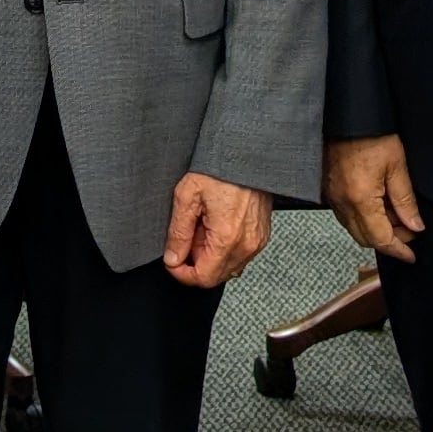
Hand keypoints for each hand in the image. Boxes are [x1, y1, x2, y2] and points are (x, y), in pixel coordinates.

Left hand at [161, 173, 273, 287]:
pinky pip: (240, 255)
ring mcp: (257, 242)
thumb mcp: (187, 196)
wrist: (247, 153)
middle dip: (195, 262)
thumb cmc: (220, 168)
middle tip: (188, 235)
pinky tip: (216, 225)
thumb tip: (173, 257)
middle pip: (215, 276)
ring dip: (210, 255)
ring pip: (228, 267)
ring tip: (202, 227)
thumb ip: (178, 233)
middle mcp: (246, 245)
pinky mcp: (261, 236)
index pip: (203, 278)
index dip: (181, 273)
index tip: (172, 260)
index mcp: (226, 238)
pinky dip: (224, 248)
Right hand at [324, 136, 424, 263]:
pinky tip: (377, 205)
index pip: (381, 238)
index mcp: (360, 199)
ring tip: (396, 214)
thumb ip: (405, 200)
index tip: (411, 255)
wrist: (345, 114)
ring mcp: (332, 196)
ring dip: (376, 229)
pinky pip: (345, 214)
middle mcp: (342, 202)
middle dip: (389, 240)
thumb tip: (415, 225)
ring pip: (354, 228)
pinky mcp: (327, 188)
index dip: (399, 249)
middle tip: (409, 231)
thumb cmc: (370, 134)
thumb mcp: (397, 166)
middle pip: (365, 238)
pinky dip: (363, 218)